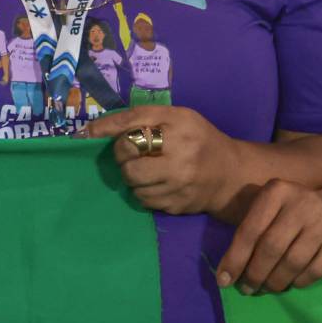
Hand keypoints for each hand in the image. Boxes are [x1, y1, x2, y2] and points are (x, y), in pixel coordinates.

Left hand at [83, 105, 241, 215]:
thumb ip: (137, 118)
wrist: (232, 174)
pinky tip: (158, 184)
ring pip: (132, 184)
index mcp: (180, 126)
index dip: (107, 131)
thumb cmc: (198, 139)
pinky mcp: (177, 205)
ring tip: (149, 170)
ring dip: (133, 178)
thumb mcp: (176, 117)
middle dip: (123, 159)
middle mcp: (181, 156)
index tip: (89, 134)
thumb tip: (90, 130)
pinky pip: (143, 200)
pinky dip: (144, 192)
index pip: (130, 127)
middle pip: (127, 161)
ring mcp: (179, 185)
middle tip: (134, 156)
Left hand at [217, 179, 321, 292]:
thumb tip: (226, 274)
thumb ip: (247, 233)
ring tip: (263, 289)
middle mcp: (302, 203)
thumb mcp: (266, 209)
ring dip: (274, 282)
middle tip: (245, 289)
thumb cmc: (288, 213)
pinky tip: (287, 284)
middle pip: (271, 247)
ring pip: (293, 262)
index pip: (250, 229)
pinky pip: (314, 271)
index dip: (235, 258)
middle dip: (254, 273)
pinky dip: (297, 282)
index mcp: (277, 191)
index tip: (223, 280)